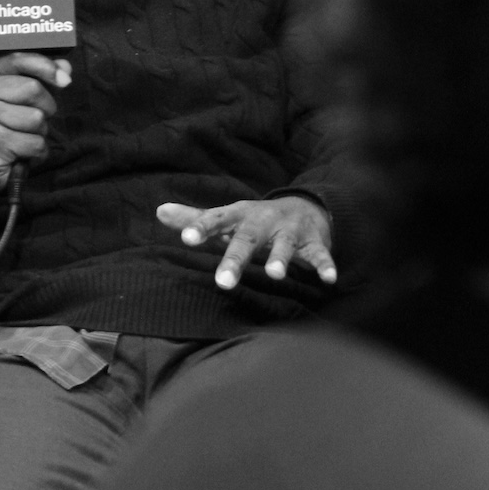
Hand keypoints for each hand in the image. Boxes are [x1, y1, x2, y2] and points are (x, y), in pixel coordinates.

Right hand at [0, 52, 71, 193]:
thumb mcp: (11, 96)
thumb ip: (37, 78)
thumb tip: (66, 68)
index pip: (18, 59)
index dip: (46, 67)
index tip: (65, 80)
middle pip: (33, 89)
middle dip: (44, 108)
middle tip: (32, 122)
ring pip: (36, 118)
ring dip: (39, 133)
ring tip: (22, 138)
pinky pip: (35, 143)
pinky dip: (37, 152)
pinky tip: (22, 154)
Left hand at [156, 197, 335, 289]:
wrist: (304, 207)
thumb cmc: (255, 220)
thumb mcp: (227, 217)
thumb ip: (195, 218)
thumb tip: (159, 211)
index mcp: (239, 216)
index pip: (217, 220)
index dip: (201, 228)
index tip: (185, 238)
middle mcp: (263, 221)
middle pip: (248, 239)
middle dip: (236, 259)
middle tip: (223, 282)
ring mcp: (289, 230)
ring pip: (285, 245)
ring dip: (281, 258)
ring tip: (276, 276)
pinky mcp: (313, 241)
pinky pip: (320, 254)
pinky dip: (324, 264)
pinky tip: (328, 279)